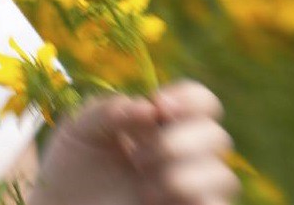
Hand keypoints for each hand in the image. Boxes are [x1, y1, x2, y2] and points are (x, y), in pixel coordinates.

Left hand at [29, 80, 239, 204]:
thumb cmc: (70, 170)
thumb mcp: (78, 130)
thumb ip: (108, 111)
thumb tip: (149, 109)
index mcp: (162, 125)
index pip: (201, 101)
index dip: (190, 98)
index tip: (159, 105)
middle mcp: (184, 156)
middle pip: (217, 136)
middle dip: (176, 142)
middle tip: (137, 157)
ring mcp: (189, 191)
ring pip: (223, 176)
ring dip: (181, 176)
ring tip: (143, 188)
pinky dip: (192, 198)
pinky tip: (153, 200)